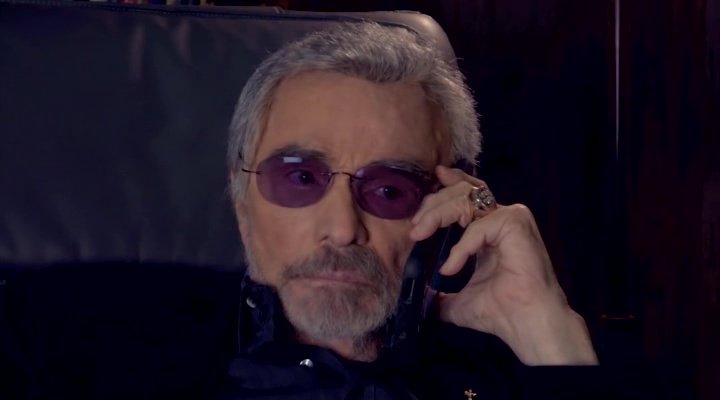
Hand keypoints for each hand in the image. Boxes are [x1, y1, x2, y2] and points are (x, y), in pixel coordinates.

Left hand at [409, 166, 597, 365]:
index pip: (470, 194)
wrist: (526, 324)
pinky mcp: (515, 224)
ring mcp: (511, 218)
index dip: (450, 183)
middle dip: (434, 203)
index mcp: (490, 229)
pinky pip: (477, 227)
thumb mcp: (457, 300)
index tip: (433, 179)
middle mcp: (502, 218)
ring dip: (437, 214)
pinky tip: (450, 268)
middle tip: (415, 226)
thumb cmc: (500, 312)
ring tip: (419, 235)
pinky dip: (459, 247)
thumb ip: (438, 292)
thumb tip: (416, 297)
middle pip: (463, 191)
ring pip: (467, 200)